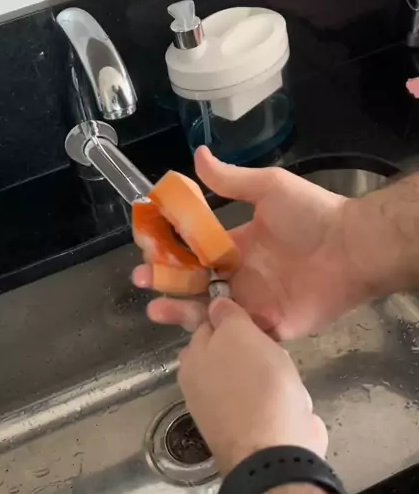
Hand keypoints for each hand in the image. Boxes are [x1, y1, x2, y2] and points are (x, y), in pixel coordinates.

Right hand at [133, 147, 374, 339]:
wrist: (351, 247)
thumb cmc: (311, 214)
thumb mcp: (268, 188)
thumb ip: (230, 179)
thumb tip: (196, 155)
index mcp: (238, 245)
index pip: (195, 250)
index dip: (170, 249)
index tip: (145, 244)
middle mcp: (241, 275)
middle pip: (194, 283)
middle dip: (165, 280)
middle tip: (142, 276)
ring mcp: (253, 303)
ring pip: (208, 312)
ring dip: (179, 310)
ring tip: (154, 309)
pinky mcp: (269, 327)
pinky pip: (235, 336)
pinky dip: (213, 337)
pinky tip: (190, 333)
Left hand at [178, 298, 326, 474]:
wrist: (276, 451)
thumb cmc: (255, 384)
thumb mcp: (239, 334)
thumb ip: (226, 316)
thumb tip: (215, 305)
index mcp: (191, 362)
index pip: (207, 326)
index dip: (230, 317)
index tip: (251, 313)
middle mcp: (200, 388)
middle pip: (228, 353)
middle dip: (250, 348)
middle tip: (270, 343)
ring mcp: (224, 413)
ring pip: (249, 377)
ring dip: (269, 373)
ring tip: (285, 371)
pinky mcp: (250, 432)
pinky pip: (265, 401)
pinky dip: (279, 398)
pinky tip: (292, 397)